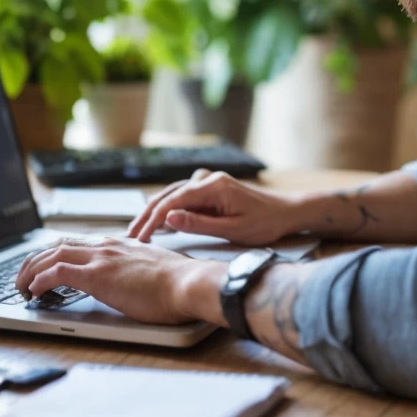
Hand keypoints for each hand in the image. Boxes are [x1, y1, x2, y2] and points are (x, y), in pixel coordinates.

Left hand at [14, 236, 223, 325]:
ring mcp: (101, 259)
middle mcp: (107, 246)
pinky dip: (40, 280)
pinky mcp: (97, 276)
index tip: (46, 263)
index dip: (57, 252)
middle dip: (36, 259)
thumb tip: (134, 282)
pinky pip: (57, 273)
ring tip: (20, 285)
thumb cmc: (179, 284)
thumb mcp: (153, 270)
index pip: (79, 242)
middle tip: (23, 275)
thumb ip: (138, 270)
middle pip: (59, 245)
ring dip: (31, 270)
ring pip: (52, 255)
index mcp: (120, 244)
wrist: (189, 283)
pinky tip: (33, 291)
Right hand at [126, 169, 303, 244]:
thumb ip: (198, 224)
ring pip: (173, 194)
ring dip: (155, 211)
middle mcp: (207, 178)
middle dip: (147, 216)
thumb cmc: (264, 224)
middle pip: (168, 196)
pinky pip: (182, 196)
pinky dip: (168, 207)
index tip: (139, 238)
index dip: (153, 220)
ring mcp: (208, 181)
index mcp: (213, 187)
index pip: (173, 202)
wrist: (286, 212)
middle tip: (130, 236)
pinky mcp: (209, 188)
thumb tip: (167, 219)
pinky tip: (158, 221)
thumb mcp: (232, 230)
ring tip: (138, 229)